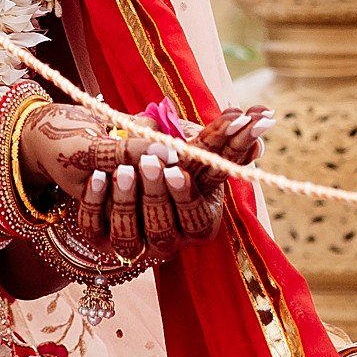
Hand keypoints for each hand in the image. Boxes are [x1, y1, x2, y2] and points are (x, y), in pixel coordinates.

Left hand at [23, 105, 264, 260]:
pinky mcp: (98, 238)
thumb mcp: (188, 140)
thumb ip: (222, 134)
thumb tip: (262, 116)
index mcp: (195, 216)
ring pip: (131, 237)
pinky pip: (94, 230)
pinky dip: (95, 203)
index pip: (198, 214)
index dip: (187, 195)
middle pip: (166, 230)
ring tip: (123, 169)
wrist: (100, 153)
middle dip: (158, 195)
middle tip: (151, 162)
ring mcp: (132, 240)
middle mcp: (167, 236)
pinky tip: (96, 176)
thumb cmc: (158, 147)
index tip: (178, 169)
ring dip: (128, 201)